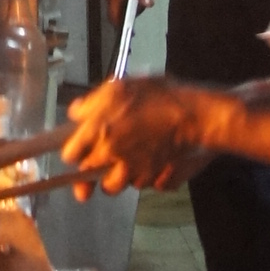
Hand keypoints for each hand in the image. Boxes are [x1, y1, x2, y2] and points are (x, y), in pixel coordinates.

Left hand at [60, 76, 214, 197]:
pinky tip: (156, 158)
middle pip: (88, 175)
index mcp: (99, 131)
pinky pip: (145, 184)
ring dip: (119, 175)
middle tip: (105, 157)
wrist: (200, 116)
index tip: (80, 149)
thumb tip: (76, 112)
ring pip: (115, 185)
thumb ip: (92, 101)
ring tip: (132, 158)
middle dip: (93, 168)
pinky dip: (148, 176)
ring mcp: (134, 172)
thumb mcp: (121, 86)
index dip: (75, 151)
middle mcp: (112, 156)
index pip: (69, 155)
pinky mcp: (155, 181)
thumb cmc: (163, 97)